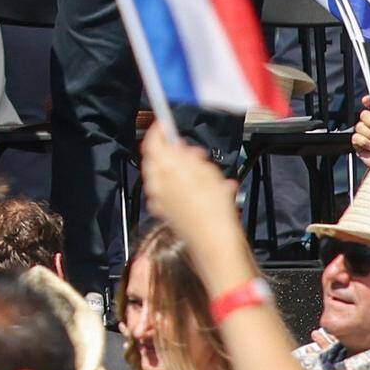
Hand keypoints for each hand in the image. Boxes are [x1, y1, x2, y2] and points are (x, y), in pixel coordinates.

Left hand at [139, 116, 255, 295]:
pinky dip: (191, 189)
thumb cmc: (213, 209)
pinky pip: (178, 195)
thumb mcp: (205, 172)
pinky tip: (214, 192)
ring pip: (169, 178)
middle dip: (174, 153)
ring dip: (185, 171)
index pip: (152, 144)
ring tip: (208, 172)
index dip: (158, 131)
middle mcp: (157, 187)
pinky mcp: (171, 216)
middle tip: (193, 151)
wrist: (216, 246)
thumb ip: (187, 157)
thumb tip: (176, 146)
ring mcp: (162, 203)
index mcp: (162, 172)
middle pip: (158, 161)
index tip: (165, 123)